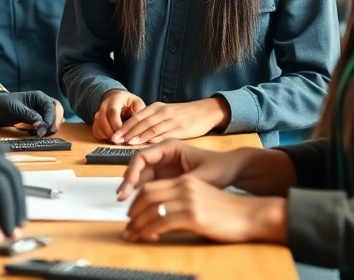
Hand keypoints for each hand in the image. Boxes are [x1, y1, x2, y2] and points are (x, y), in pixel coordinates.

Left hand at [0, 91, 61, 135]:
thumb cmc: (3, 104)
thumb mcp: (15, 109)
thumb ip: (29, 115)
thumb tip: (40, 124)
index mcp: (38, 97)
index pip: (51, 107)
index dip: (50, 118)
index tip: (45, 128)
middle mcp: (41, 103)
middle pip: (56, 112)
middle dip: (55, 122)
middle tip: (50, 132)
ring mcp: (39, 112)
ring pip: (52, 119)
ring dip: (50, 127)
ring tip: (42, 134)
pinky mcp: (36, 120)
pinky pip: (45, 125)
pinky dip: (44, 130)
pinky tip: (37, 133)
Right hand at [92, 90, 145, 141]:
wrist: (115, 98)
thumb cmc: (128, 102)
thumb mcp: (137, 102)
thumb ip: (139, 110)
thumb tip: (139, 122)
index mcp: (114, 100)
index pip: (112, 112)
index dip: (117, 125)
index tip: (123, 135)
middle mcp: (103, 106)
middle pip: (103, 121)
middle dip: (112, 134)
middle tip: (122, 142)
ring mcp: (98, 114)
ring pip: (98, 127)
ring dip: (108, 137)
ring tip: (119, 142)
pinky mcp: (95, 122)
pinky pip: (96, 132)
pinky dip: (103, 138)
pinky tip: (112, 140)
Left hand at [112, 98, 228, 144]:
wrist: (205, 111)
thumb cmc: (184, 114)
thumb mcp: (165, 113)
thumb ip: (151, 121)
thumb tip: (134, 134)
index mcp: (157, 107)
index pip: (137, 117)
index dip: (124, 126)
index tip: (114, 135)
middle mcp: (163, 112)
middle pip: (141, 122)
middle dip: (127, 132)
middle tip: (116, 140)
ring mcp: (172, 121)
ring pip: (152, 129)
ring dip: (139, 136)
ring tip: (128, 143)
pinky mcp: (181, 130)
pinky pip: (165, 136)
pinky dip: (155, 141)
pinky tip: (148, 147)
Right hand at [117, 143, 295, 200]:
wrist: (232, 171)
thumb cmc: (220, 168)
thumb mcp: (202, 177)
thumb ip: (181, 183)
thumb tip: (163, 194)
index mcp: (170, 146)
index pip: (142, 156)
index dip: (131, 172)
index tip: (126, 188)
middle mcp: (163, 154)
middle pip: (138, 167)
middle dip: (128, 182)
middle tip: (121, 199)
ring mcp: (163, 166)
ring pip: (141, 177)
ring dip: (133, 189)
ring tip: (127, 206)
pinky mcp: (165, 177)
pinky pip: (148, 184)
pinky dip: (142, 194)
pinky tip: (140, 207)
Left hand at [121, 175, 287, 244]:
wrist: (250, 216)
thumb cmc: (228, 212)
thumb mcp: (201, 200)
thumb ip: (181, 203)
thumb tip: (160, 217)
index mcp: (186, 181)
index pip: (152, 187)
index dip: (136, 201)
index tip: (131, 215)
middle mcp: (185, 187)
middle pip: (147, 195)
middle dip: (133, 212)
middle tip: (127, 227)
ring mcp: (189, 201)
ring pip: (152, 209)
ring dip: (137, 224)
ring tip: (132, 235)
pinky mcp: (194, 216)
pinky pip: (162, 222)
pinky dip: (150, 231)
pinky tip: (147, 237)